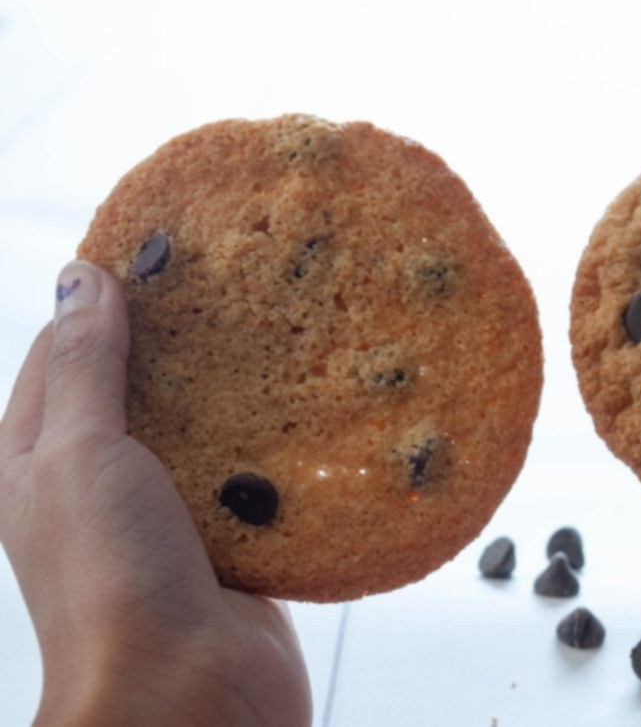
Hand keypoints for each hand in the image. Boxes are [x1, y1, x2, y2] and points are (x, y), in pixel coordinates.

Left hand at [0, 261, 311, 725]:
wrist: (188, 699)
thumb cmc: (112, 584)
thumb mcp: (80, 455)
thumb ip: (87, 366)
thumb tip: (79, 275)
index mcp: (41, 459)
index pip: (70, 350)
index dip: (110, 296)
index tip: (164, 247)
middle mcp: (103, 482)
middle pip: (146, 384)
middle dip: (186, 339)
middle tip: (237, 283)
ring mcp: (171, 512)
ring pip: (207, 427)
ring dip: (239, 391)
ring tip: (284, 333)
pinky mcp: (233, 539)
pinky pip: (253, 476)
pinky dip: (276, 446)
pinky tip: (310, 410)